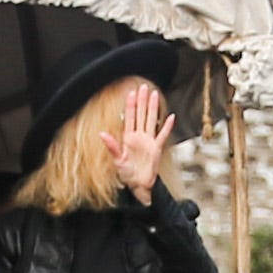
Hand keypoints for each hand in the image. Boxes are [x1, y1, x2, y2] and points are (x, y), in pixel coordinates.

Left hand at [103, 86, 175, 200]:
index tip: (132, 92)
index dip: (131, 105)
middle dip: (142, 101)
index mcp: (128, 138)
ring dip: (153, 108)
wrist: (139, 185)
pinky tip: (171, 117)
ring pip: (152, 120)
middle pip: (141, 114)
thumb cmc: (126, 174)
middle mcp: (139, 136)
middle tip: (144, 87)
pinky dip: (167, 126)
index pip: (130, 117)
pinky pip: (163, 135)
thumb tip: (102, 134)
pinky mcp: (157, 148)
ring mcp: (149, 141)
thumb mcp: (117, 160)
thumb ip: (112, 146)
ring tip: (155, 95)